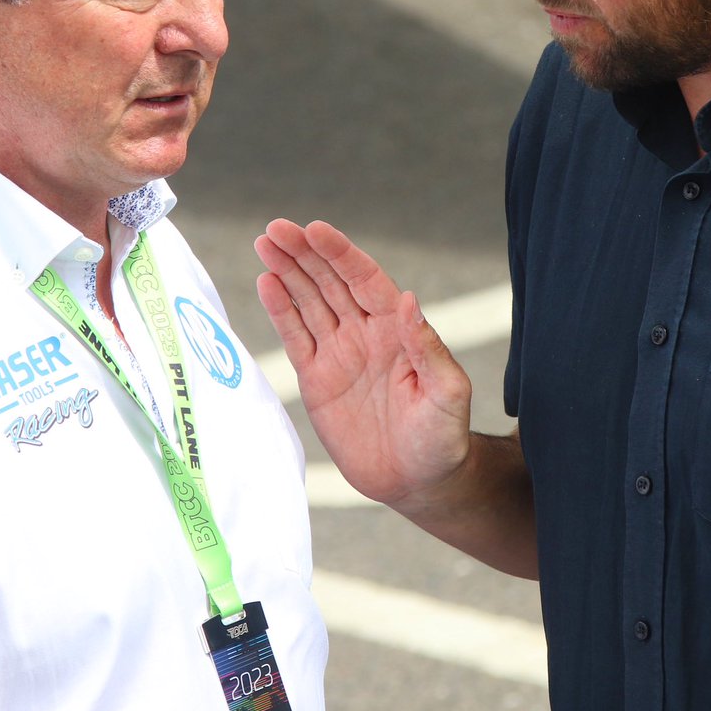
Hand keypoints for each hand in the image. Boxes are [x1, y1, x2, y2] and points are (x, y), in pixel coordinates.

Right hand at [254, 219, 471, 506]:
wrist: (418, 482)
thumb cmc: (442, 437)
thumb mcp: (447, 393)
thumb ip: (428, 348)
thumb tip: (410, 300)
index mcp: (397, 328)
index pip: (364, 279)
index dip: (340, 253)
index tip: (315, 230)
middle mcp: (366, 332)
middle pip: (329, 281)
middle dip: (304, 253)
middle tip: (275, 228)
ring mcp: (339, 352)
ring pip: (308, 301)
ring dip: (287, 271)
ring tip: (264, 243)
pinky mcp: (317, 378)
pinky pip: (296, 336)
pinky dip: (280, 309)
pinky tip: (266, 281)